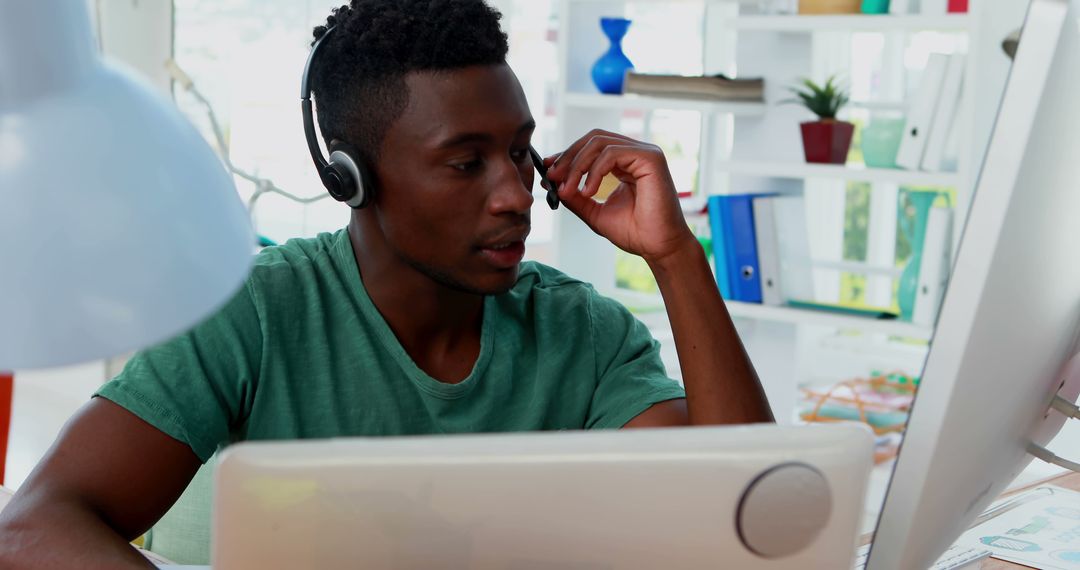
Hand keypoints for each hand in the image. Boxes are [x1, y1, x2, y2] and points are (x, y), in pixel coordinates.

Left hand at [544, 130, 695, 264]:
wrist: (658, 247)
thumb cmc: (635, 232)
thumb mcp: (595, 212)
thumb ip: (576, 197)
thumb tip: (553, 183)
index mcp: (625, 162)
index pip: (592, 146)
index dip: (568, 155)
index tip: (548, 170)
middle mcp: (635, 153)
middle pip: (593, 138)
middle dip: (569, 156)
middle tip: (552, 177)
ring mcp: (644, 153)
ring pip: (600, 143)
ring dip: (577, 164)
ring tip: (568, 188)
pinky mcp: (650, 158)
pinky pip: (612, 153)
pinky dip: (594, 171)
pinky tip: (588, 191)